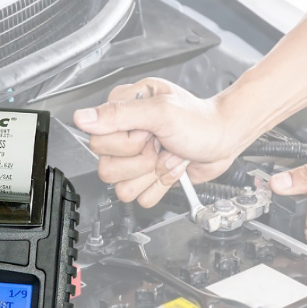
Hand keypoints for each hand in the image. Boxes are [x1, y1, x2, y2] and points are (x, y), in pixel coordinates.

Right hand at [73, 77, 240, 206]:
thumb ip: (119, 114)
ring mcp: (136, 158)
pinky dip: (160, 186)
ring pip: (121, 187)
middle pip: (107, 167)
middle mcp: (125, 134)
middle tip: (159, 145)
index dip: (126, 143)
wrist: (225, 138)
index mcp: (123, 109)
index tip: (148, 133)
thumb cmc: (200, 120)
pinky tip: (171, 168)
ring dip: (150, 175)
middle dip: (140, 161)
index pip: (98, 140)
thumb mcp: (160, 111)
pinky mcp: (148, 177)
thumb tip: (82, 118)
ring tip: (166, 157)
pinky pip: (140, 197)